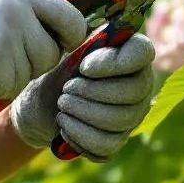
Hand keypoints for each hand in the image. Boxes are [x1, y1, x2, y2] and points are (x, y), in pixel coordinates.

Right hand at [0, 0, 88, 99]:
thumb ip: (21, 5)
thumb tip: (65, 24)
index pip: (68, 14)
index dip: (70, 34)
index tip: (61, 44)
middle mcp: (17, 6)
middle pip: (53, 49)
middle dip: (37, 62)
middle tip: (8, 61)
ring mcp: (7, 32)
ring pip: (32, 72)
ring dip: (9, 76)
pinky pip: (10, 88)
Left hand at [9, 32, 157, 161]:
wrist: (41, 101)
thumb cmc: (60, 67)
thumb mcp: (68, 46)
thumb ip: (85, 37)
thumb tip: (99, 38)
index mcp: (131, 54)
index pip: (142, 52)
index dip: (114, 62)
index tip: (84, 67)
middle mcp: (140, 85)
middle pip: (132, 92)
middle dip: (92, 91)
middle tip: (66, 88)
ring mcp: (131, 116)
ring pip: (119, 120)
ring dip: (83, 112)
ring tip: (62, 103)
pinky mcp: (116, 141)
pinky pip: (106, 145)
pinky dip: (79, 135)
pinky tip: (64, 123)